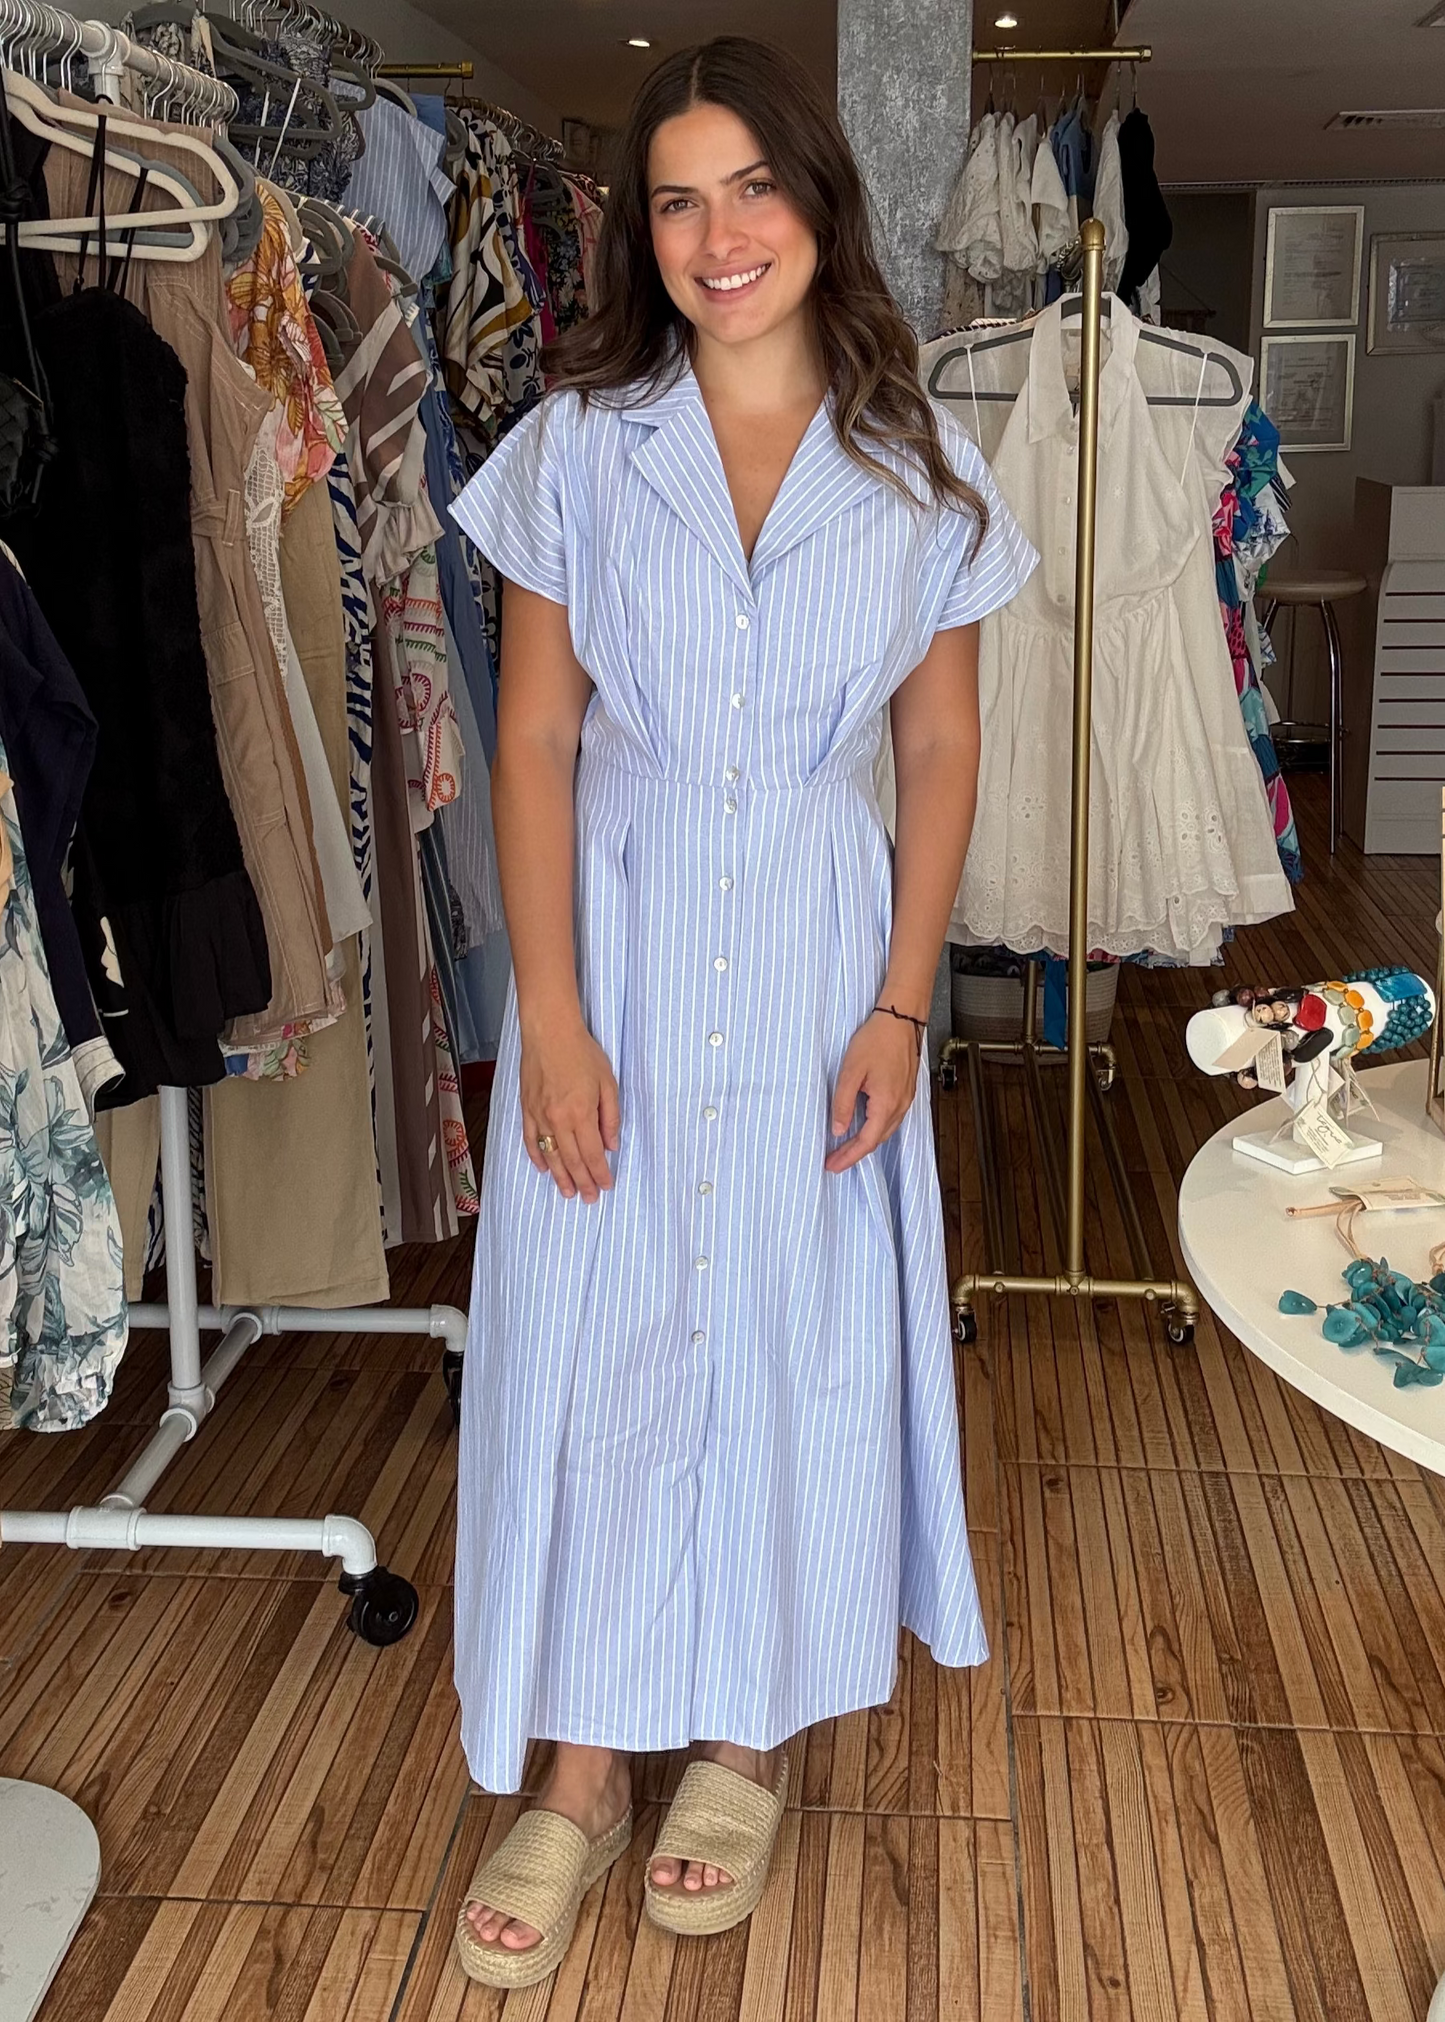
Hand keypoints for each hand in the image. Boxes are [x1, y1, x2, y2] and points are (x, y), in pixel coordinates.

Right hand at [520, 1015, 619, 1201]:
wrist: (549, 1032)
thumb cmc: (581, 1052)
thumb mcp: (607, 1083)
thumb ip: (610, 1117)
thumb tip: (611, 1145)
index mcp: (581, 1114)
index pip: (593, 1154)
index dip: (600, 1173)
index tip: (606, 1186)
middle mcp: (558, 1120)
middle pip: (572, 1160)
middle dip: (583, 1183)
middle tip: (590, 1198)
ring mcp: (539, 1116)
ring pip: (551, 1155)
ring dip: (560, 1177)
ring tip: (568, 1193)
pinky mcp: (527, 1109)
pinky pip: (531, 1140)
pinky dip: (538, 1157)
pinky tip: (545, 1168)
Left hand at [824, 1011, 920, 1173]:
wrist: (901, 1019)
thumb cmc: (878, 1039)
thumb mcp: (851, 1071)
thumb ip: (843, 1103)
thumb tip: (838, 1128)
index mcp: (886, 1104)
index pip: (866, 1142)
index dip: (848, 1157)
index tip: (832, 1165)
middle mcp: (900, 1106)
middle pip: (876, 1141)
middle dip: (854, 1154)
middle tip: (834, 1160)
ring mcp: (905, 1099)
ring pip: (884, 1131)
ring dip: (865, 1142)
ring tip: (844, 1147)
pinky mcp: (905, 1091)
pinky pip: (890, 1119)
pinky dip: (874, 1129)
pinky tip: (863, 1126)